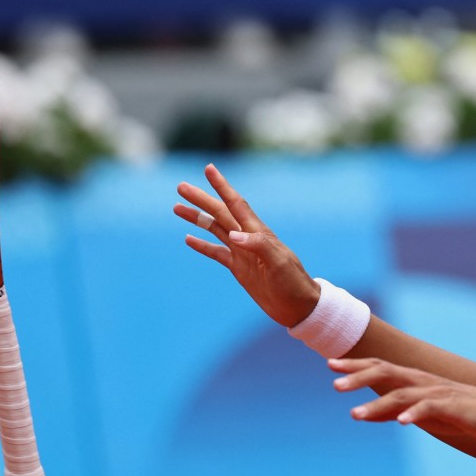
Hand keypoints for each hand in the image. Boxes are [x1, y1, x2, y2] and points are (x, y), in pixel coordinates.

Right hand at [175, 163, 319, 326]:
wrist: (298, 307)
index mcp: (257, 233)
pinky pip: (216, 252)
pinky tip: (188, 239)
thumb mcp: (279, 263)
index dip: (222, 186)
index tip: (209, 169)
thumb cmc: (293, 282)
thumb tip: (233, 235)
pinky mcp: (239, 268)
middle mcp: (248, 238)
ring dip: (197, 218)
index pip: (236, 204)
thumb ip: (258, 246)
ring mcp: (242, 253)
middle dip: (201, 199)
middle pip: (219, 213)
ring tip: (177, 207)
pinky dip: (202, 245)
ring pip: (214, 229)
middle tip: (180, 186)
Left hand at [331, 358, 475, 438]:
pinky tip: (402, 423)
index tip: (330, 365)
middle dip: (359, 376)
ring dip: (377, 403)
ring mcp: (436, 392)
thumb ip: (390, 411)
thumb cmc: (456, 411)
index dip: (356, 366)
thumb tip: (362, 413)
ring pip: (402, 394)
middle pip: (386, 372)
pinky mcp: (452, 406)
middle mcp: (421, 381)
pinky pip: (430, 408)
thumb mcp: (417, 411)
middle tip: (334, 384)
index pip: (379, 367)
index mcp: (412, 380)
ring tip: (355, 413)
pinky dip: (415, 414)